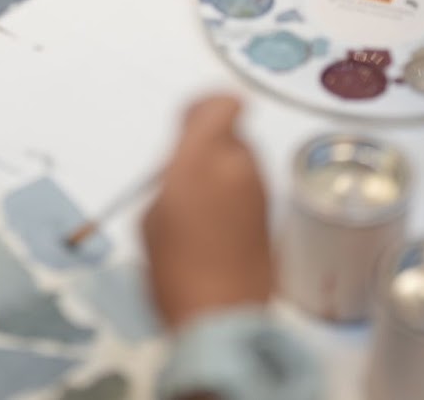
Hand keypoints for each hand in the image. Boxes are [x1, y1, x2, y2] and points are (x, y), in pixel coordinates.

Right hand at [143, 96, 273, 331]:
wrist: (221, 318)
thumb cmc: (175, 270)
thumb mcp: (152, 216)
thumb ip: (170, 178)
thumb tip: (184, 172)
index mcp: (202, 159)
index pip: (220, 104)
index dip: (204, 107)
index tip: (187, 122)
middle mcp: (238, 167)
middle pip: (231, 132)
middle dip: (210, 145)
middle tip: (185, 174)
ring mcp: (261, 191)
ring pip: (242, 161)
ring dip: (223, 170)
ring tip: (198, 206)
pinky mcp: (272, 216)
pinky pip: (250, 188)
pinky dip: (234, 195)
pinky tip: (215, 226)